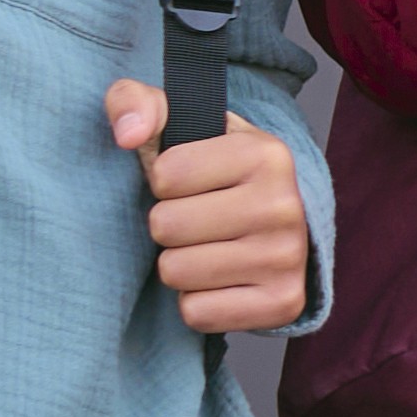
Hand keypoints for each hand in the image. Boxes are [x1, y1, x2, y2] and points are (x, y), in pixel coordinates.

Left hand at [109, 84, 312, 336]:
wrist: (277, 222)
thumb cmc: (216, 172)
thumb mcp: (180, 125)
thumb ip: (135, 104)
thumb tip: (127, 135)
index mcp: (266, 153)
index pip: (166, 173)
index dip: (163, 180)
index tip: (191, 182)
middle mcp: (285, 205)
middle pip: (166, 227)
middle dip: (168, 226)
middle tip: (197, 219)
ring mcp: (288, 258)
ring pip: (178, 272)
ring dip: (179, 265)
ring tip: (208, 248)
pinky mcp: (284, 303)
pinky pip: (197, 313)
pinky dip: (198, 302)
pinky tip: (220, 281)